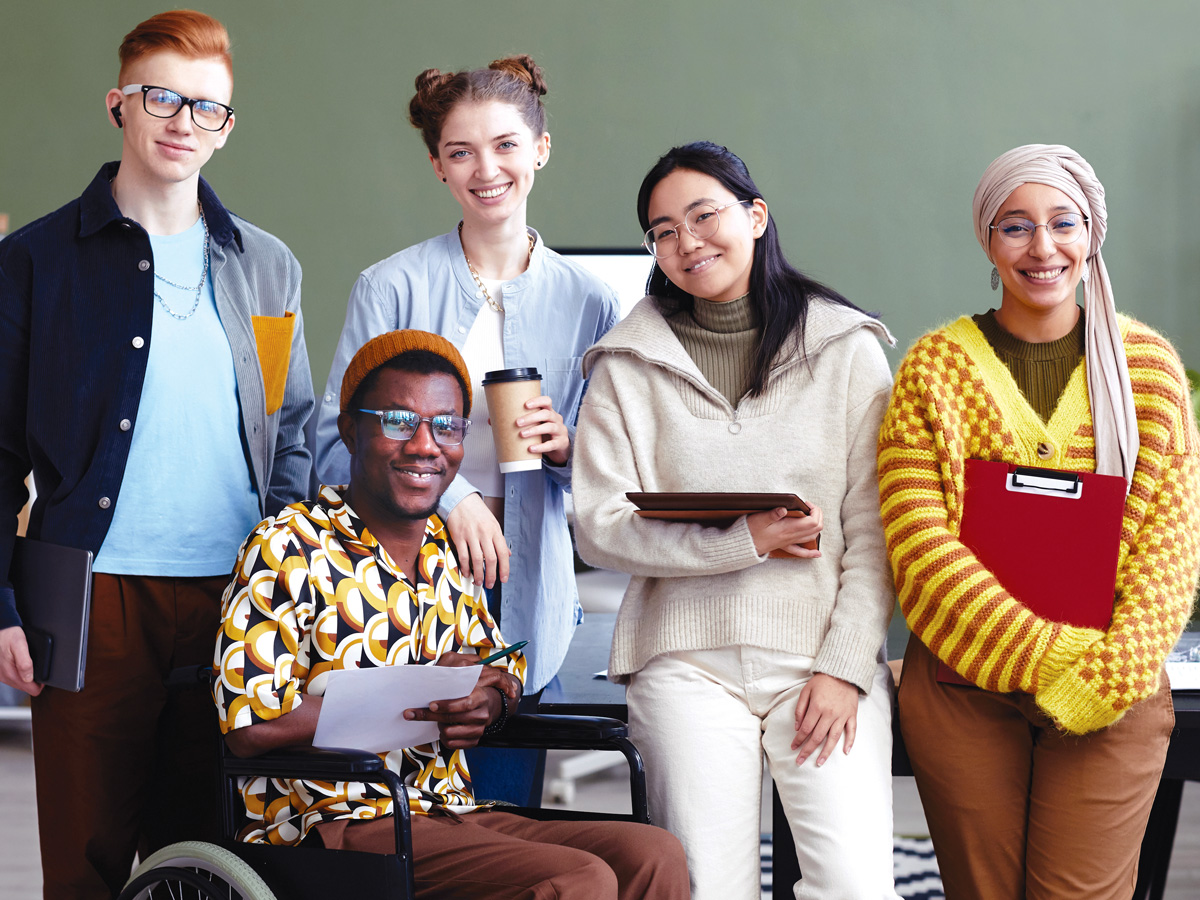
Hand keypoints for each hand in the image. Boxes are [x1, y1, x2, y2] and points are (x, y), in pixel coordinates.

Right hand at [0, 626, 41, 696]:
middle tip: (38, 667)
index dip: (40, 684)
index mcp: (10, 673)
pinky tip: (23, 664)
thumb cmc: (8, 635)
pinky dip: (20, 673)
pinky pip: (14, 677)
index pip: (31, 689)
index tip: (44, 676)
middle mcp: (4, 676)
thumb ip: (25, 662)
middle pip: (26, 688)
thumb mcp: (19, 644)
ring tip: (30, 665)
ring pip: (20, 683)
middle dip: (34, 680)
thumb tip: (29, 677)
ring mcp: (2, 675)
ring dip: (27, 676)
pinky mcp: (1, 672)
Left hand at [405, 654, 522, 748]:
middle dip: (429, 716)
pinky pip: (452, 744)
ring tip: (438, 720)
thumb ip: (452, 681)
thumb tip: (429, 676)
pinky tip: (444, 729)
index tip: (431, 705)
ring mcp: (478, 729)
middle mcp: (481, 714)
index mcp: (480, 697)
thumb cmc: (472, 693)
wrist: (488, 706)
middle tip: (413, 713)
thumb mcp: (467, 684)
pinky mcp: (474, 741)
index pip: (464, 704)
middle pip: (451, 718)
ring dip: (440, 727)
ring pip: (450, 733)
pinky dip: (444, 737)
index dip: (446, 705)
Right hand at [445, 493, 510, 588]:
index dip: (504, 569)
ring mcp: (471, 535)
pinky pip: (463, 556)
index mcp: (495, 531)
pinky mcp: (459, 537)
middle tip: (490, 584)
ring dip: (478, 574)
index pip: (503, 553)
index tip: (504, 579)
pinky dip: (465, 567)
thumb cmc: (478, 512)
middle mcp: (484, 534)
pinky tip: (467, 573)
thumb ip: (499, 540)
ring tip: (478, 581)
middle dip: (491, 575)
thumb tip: (507, 555)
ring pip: (477, 560)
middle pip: (491, 559)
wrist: (460, 499)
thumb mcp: (493, 523)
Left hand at [515, 395, 568, 465]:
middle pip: (546, 414)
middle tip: (517, 423)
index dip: (537, 401)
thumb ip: (519, 422)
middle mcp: (556, 419)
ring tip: (522, 434)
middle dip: (531, 417)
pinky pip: (551, 444)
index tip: (525, 405)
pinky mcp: (560, 443)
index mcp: (549, 412)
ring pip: (549, 427)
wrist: (560, 447)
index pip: (547, 401)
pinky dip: (541, 447)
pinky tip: (531, 448)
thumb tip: (491, 421)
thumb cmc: (544, 433)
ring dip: (534, 430)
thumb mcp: (535, 425)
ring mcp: (560, 431)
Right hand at [747, 505, 823, 557]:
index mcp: (788, 528)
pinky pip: (801, 552)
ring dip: (817, 527)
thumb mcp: (759, 519)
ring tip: (812, 517)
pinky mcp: (784, 545)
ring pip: (812, 537)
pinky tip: (817, 553)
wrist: (744, 546)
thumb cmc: (750, 531)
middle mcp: (792, 536)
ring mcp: (789, 542)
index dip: (814, 510)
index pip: (812, 521)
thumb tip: (784, 509)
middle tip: (809, 507)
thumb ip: (773, 514)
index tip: (806, 503)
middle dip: (818, 515)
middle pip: (816, 528)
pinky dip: (811, 552)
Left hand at [790, 673, 857, 766]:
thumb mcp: (806, 691)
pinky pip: (852, 730)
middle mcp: (830, 713)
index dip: (798, 740)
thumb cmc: (822, 682)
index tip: (793, 748)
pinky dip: (850, 742)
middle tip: (800, 762)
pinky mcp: (852, 714)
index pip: (805, 729)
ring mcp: (842, 715)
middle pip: (818, 737)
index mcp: (817, 707)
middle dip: (807, 750)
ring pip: (834, 738)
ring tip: (819, 762)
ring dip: (826, 752)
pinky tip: (845, 752)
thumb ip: (800, 709)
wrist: (842, 672)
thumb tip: (797, 727)